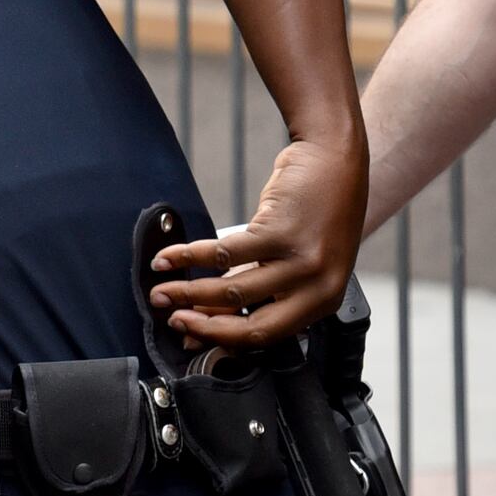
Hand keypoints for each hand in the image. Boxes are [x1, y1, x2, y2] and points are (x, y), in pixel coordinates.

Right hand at [148, 128, 362, 349]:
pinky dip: (189, 257)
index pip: (266, 335)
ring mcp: (301, 261)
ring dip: (188, 293)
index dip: (221, 338)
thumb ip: (266, 286)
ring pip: (232, 290)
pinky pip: (223, 254)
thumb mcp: (300, 258)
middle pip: (251, 326)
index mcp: (323, 300)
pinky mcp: (280, 233)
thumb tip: (210, 310)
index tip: (191, 334)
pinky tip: (170, 258)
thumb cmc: (317, 210)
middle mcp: (317, 286)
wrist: (334, 157)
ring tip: (162, 291)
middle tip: (172, 320)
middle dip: (203, 326)